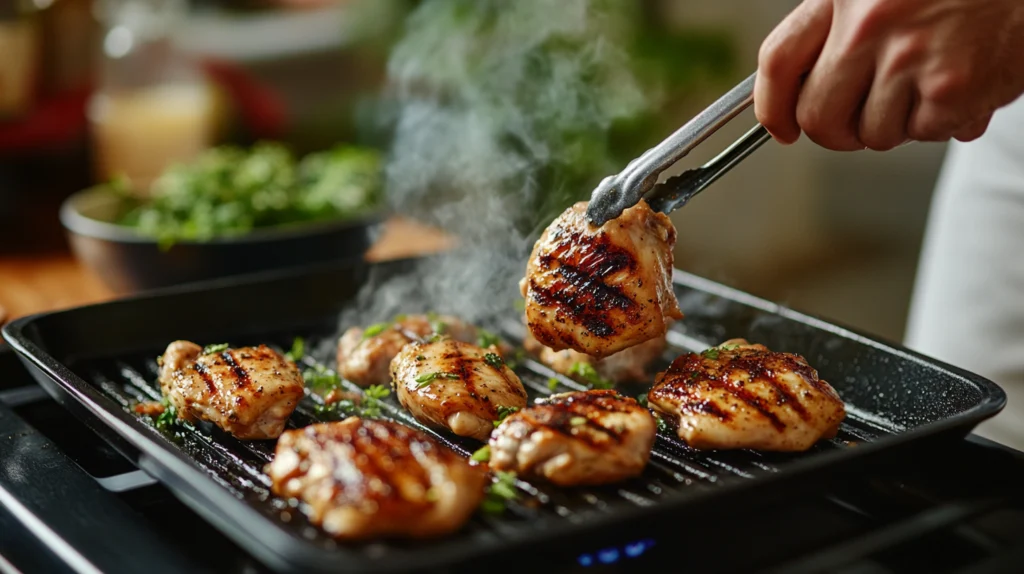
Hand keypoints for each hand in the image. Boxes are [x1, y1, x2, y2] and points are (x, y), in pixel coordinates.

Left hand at [755, 0, 1023, 150]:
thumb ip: (839, 27)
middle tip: (862, 117)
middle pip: (818, 117)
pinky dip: (942, 122)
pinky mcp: (953, 89)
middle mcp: (870, 24)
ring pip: (872, 134)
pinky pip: (924, 134)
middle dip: (837, 130)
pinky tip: (960, 84)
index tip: (780, 127)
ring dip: (896, 122)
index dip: (772, 107)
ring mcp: (911, 58)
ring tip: (927, 83)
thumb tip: (795, 94)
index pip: (779, 62)